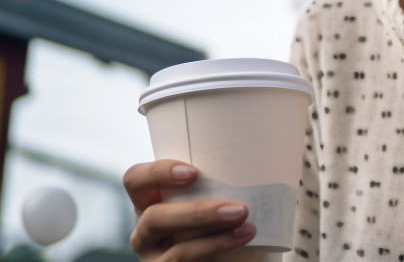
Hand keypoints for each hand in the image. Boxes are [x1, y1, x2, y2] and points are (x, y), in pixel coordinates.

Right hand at [123, 159, 256, 260]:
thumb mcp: (211, 195)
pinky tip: (242, 241)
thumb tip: (259, 160)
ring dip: (216, 239)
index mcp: (149, 201)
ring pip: (176, 252)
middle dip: (197, 214)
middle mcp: (146, 231)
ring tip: (247, 227)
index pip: (135, 180)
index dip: (157, 173)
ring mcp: (154, 259)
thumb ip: (218, 181)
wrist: (229, 253)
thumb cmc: (220, 215)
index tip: (194, 173)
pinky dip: (218, 251)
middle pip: (153, 218)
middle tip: (239, 209)